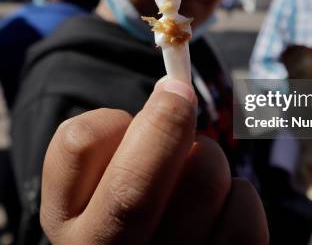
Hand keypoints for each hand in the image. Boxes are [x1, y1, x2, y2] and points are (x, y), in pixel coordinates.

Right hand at [40, 77, 268, 243]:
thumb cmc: (127, 210)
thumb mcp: (101, 183)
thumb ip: (123, 141)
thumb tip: (175, 90)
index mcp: (68, 222)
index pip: (78, 147)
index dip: (111, 117)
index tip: (134, 111)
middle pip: (134, 187)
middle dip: (168, 124)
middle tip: (181, 94)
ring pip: (203, 182)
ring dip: (208, 155)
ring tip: (196, 168)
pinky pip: (242, 213)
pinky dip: (239, 193)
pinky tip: (222, 203)